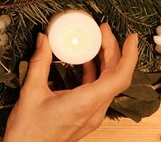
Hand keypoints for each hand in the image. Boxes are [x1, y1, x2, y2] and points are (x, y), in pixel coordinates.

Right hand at [4, 25, 139, 141]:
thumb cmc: (28, 132)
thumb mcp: (31, 92)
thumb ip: (39, 63)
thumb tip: (44, 40)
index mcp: (85, 103)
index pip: (120, 78)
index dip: (129, 56)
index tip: (131, 38)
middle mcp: (94, 111)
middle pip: (115, 77)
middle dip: (113, 50)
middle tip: (103, 30)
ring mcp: (91, 116)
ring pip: (108, 85)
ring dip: (106, 62)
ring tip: (96, 41)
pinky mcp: (85, 117)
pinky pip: (99, 92)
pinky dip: (96, 74)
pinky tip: (85, 61)